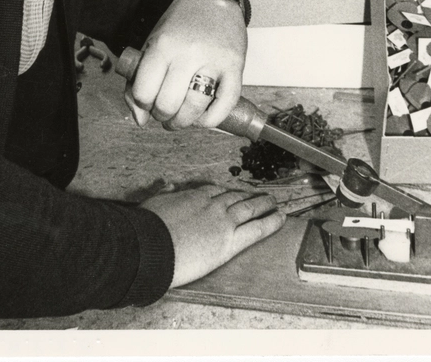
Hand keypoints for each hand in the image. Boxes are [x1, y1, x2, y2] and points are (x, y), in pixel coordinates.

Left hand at [124, 0, 246, 129]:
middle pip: (168, 104)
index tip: (148, 102)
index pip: (144, 92)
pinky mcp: (236, 66)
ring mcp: (214, 60)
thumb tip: (141, 120)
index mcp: (163, 45)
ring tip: (181, 117)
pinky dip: (212, 119)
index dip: (142, 104)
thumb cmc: (180, 25)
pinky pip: (225, 104)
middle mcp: (189, 53)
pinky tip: (202, 117)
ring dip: (184, 122)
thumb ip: (138, 82)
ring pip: (195, 107)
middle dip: (163, 116)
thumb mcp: (151, 45)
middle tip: (165, 111)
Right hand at [141, 184, 284, 287]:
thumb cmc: (149, 228)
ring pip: (250, 208)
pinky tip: (281, 218)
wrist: (151, 246)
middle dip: (249, 195)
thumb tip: (167, 185)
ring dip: (264, 204)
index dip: (226, 193)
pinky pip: (257, 229)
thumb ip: (165, 194)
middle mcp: (212, 205)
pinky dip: (271, 222)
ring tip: (274, 203)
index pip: (216, 191)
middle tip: (260, 196)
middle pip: (236, 197)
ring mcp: (223, 221)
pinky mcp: (230, 241)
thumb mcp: (155, 203)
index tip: (231, 194)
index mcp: (194, 196)